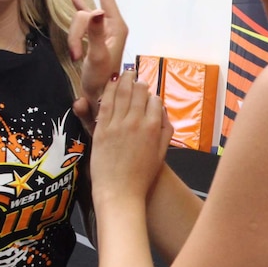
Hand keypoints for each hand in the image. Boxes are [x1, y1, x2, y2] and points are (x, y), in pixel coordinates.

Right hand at [68, 0, 127, 126]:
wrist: (99, 95)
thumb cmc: (101, 79)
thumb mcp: (98, 56)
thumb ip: (97, 33)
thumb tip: (96, 10)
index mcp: (117, 27)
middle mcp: (111, 25)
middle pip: (86, 13)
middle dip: (76, 31)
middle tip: (77, 55)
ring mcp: (102, 30)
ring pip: (80, 19)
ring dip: (74, 37)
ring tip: (77, 57)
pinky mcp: (94, 35)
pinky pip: (81, 18)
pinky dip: (76, 10)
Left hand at [91, 71, 172, 203]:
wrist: (120, 193)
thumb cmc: (142, 176)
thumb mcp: (162, 153)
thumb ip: (165, 130)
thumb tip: (162, 111)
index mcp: (154, 128)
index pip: (155, 100)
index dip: (152, 95)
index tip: (149, 94)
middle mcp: (136, 122)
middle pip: (139, 92)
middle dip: (139, 82)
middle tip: (136, 77)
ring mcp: (117, 124)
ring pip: (122, 92)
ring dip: (124, 80)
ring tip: (125, 73)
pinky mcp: (102, 129)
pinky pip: (105, 103)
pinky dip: (108, 90)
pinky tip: (110, 83)